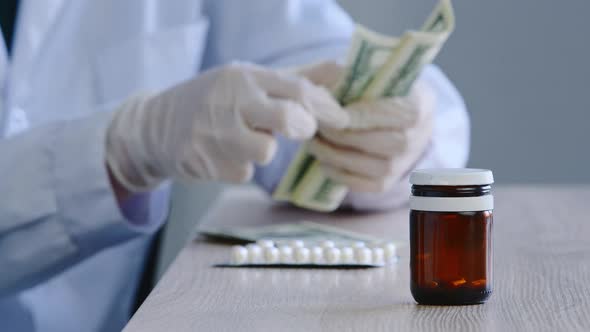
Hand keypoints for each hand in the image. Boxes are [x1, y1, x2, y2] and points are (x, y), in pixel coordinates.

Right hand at [106, 62, 348, 191]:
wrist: (156, 125)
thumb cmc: (217, 100)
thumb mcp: (251, 81)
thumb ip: (297, 78)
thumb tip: (341, 70)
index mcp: (244, 77)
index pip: (297, 89)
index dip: (325, 107)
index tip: (340, 119)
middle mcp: (230, 101)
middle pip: (287, 118)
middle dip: (303, 127)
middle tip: (301, 130)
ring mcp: (214, 132)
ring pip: (265, 151)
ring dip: (263, 149)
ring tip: (246, 139)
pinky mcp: (203, 162)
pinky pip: (243, 172)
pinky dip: (240, 166)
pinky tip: (223, 154)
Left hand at [298, 61, 434, 192]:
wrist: (386, 115)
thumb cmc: (371, 90)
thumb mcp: (367, 74)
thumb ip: (351, 76)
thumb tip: (327, 85)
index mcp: (420, 104)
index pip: (395, 113)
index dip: (361, 114)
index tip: (331, 110)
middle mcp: (420, 136)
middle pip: (385, 143)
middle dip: (345, 136)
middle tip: (318, 127)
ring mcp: (405, 163)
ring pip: (374, 167)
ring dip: (338, 156)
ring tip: (315, 143)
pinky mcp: (388, 182)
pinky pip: (365, 185)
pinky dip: (340, 175)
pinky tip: (324, 161)